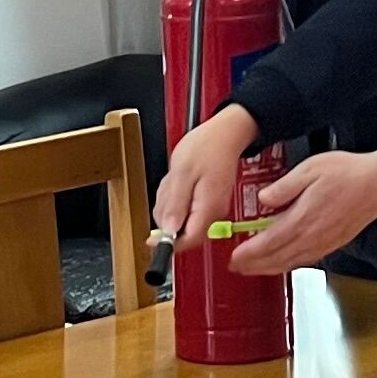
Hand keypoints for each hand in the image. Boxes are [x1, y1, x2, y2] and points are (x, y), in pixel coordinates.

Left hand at [153, 104, 260, 244]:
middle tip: (168, 190)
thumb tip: (168, 232)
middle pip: (182, 231)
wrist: (225, 133)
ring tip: (175, 181)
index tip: (151, 240)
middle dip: (167, 215)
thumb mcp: (183, 172)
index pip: (189, 240)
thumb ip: (175, 204)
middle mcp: (213, 213)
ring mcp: (210, 208)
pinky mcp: (206, 203)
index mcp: (209, 208)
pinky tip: (178, 180)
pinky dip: (174, 197)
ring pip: (180, 219)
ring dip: (169, 203)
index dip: (168, 244)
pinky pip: (183, 208)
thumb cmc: (207, 146)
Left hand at [232, 147, 376, 275]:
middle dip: (253, 265)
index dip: (249, 253)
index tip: (233, 257)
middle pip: (276, 258)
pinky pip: (304, 261)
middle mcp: (312, 237)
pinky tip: (282, 262)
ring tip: (252, 268)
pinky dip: (288, 265)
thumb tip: (264, 199)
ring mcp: (323, 244)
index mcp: (303, 218)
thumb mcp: (310, 169)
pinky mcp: (332, 244)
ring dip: (268, 268)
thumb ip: (284, 187)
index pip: (269, 243)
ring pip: (290, 263)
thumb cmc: (348, 174)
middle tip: (235, 267)